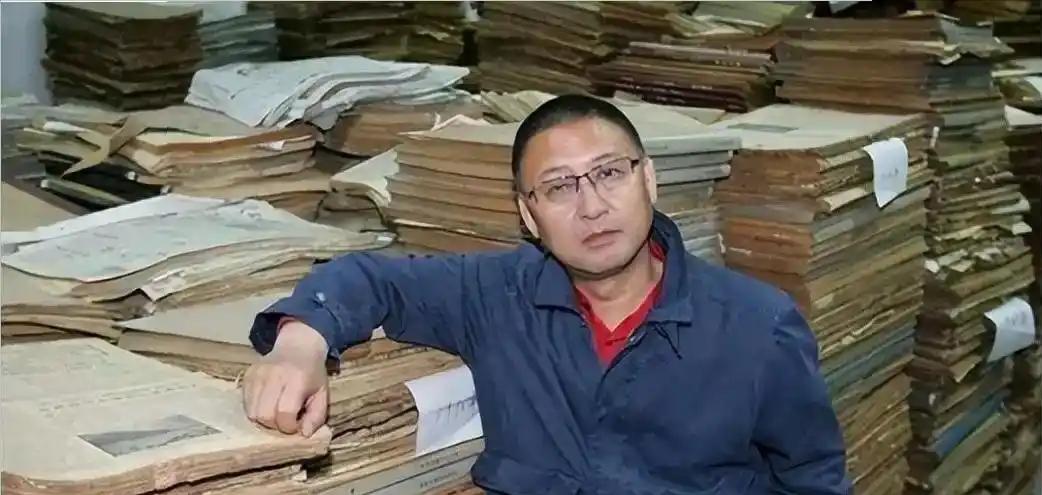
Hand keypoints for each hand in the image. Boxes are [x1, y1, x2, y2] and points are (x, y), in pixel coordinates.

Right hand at [242, 320, 330, 436]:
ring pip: (252, 412)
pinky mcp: (247, 376)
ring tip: (276, 413)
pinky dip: (255, 410)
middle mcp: (274, 375)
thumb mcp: (322, 394)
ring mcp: (257, 375)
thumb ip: (317, 416)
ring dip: (264, 420)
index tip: (296, 424)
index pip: (285, 413)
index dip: (290, 426)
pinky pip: (245, 404)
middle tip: (285, 420)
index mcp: (296, 379)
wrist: (297, 347)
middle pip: (265, 415)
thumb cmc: (312, 374)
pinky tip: (267, 404)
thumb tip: (303, 434)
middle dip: (275, 425)